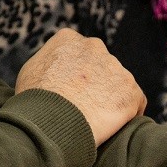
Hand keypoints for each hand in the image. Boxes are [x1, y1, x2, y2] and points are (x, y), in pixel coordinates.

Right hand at [15, 28, 146, 146]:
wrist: (51, 121)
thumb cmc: (34, 102)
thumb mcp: (31, 72)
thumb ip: (49, 63)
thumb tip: (55, 68)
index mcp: (68, 39)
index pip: (80, 55)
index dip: (78, 76)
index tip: (73, 93)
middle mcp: (95, 47)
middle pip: (101, 67)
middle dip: (97, 85)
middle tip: (86, 109)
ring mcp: (116, 67)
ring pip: (118, 84)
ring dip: (112, 100)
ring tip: (98, 121)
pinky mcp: (131, 90)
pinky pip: (135, 102)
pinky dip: (129, 114)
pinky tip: (116, 127)